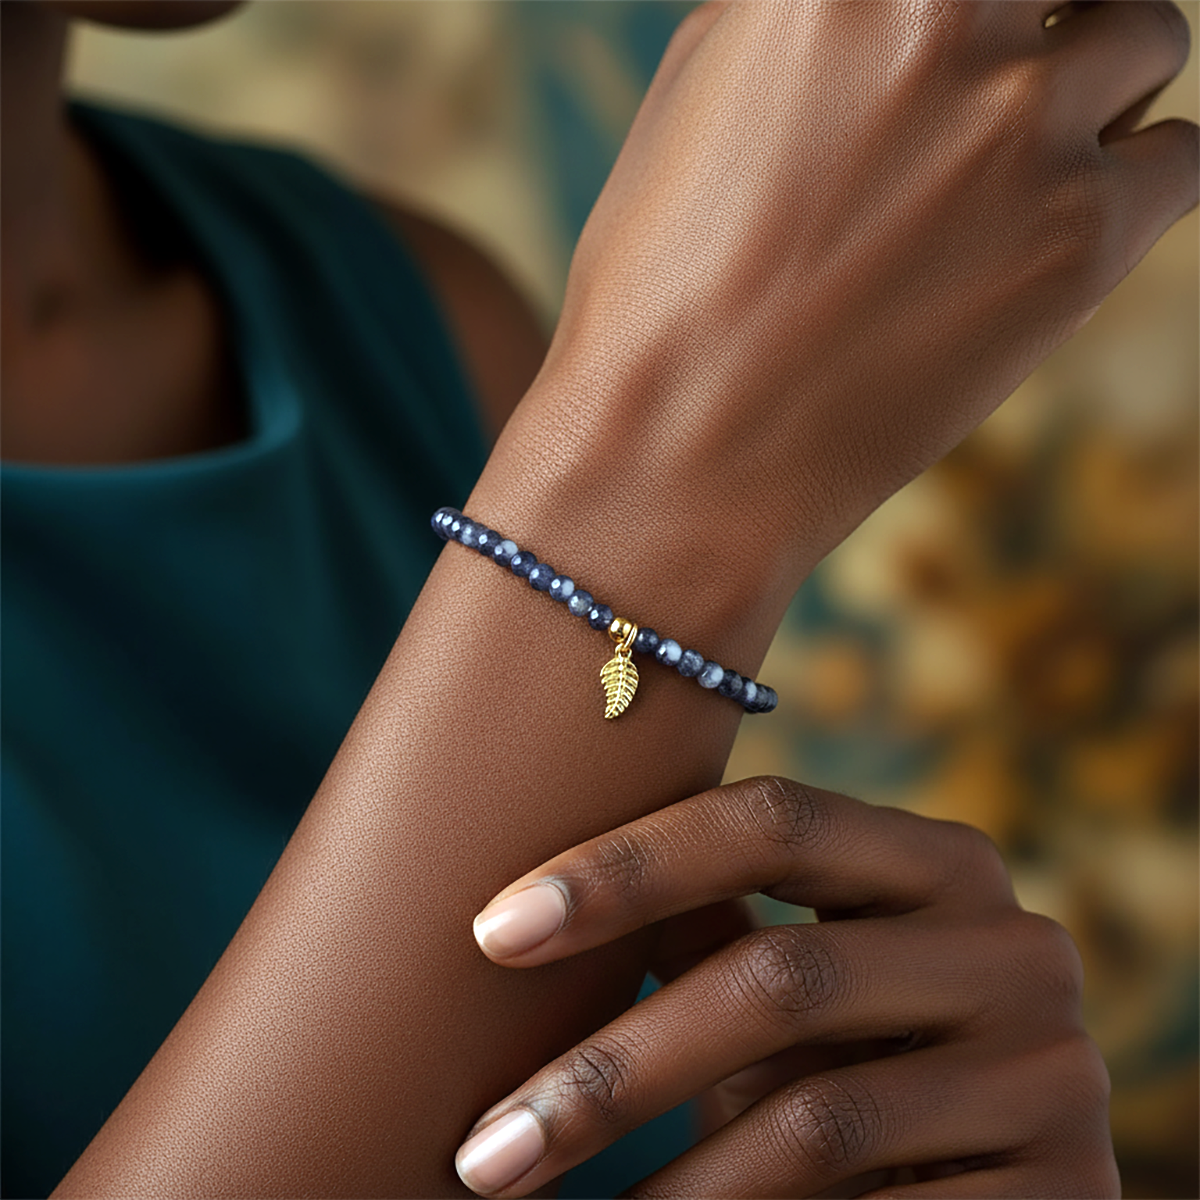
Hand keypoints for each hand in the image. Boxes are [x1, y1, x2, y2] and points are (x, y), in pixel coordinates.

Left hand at [455, 777, 1116, 1198]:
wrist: (991, 1186)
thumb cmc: (851, 1062)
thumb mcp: (788, 991)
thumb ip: (708, 930)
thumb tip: (528, 903)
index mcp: (938, 861)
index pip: (774, 818)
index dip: (629, 864)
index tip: (494, 932)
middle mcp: (1014, 943)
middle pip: (779, 976)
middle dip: (610, 1071)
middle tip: (484, 1149)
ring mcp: (1054, 1068)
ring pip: (814, 1112)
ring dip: (664, 1183)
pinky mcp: (1065, 1188)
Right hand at [486, 0, 1196, 595]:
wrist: (679, 450)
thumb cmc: (665, 281)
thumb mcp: (705, 92)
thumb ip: (824, 16)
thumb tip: (900, 0)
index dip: (984, 3)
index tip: (984, 31)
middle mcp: (950, 12)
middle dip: (1048, 16)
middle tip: (998, 88)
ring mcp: (1026, 124)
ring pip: (1148, 41)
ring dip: (1096, 94)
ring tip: (1008, 178)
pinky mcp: (1083, 240)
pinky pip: (1180, 162)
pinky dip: (1133, 189)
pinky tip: (1048, 236)